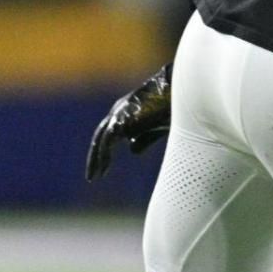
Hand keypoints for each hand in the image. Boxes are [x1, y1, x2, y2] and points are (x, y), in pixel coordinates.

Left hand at [85, 63, 173, 180]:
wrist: (180, 94)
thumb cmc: (174, 108)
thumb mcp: (158, 128)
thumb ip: (145, 138)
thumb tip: (132, 151)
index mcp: (127, 111)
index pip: (109, 133)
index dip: (106, 151)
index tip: (104, 169)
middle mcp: (119, 111)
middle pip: (101, 136)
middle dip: (96, 156)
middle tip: (92, 176)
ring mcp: (118, 113)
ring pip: (101, 140)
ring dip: (96, 159)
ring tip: (93, 177)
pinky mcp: (121, 120)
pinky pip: (106, 141)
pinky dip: (103, 156)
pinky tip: (103, 169)